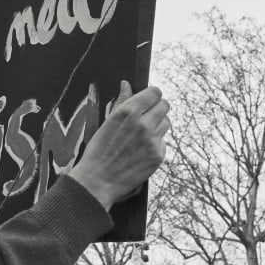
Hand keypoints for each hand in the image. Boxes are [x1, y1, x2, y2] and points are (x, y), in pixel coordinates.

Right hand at [63, 83, 168, 209]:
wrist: (98, 180)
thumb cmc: (99, 149)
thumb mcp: (107, 121)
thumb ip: (121, 101)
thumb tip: (126, 84)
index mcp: (128, 111)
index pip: (155, 92)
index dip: (152, 95)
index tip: (149, 100)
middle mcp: (143, 124)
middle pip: (164, 106)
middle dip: (157, 108)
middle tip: (147, 116)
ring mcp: (153, 140)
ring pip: (166, 123)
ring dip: (158, 125)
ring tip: (142, 134)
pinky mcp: (158, 155)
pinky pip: (163, 142)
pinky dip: (155, 144)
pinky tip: (141, 150)